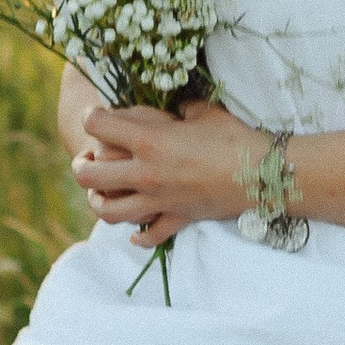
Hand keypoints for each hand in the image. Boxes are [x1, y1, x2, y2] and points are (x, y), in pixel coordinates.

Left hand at [70, 100, 256, 249]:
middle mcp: (146, 173)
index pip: (98, 126)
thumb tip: (175, 110)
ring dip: (98, 203)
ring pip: (109, 211)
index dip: (92, 117)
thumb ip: (180, 109)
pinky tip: (136, 232)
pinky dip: (139, 236)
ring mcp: (159, 200)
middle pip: (90, 175)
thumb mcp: (203, 111)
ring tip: (99, 195)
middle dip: (81, 167)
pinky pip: (149, 235)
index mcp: (149, 140)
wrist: (262, 174)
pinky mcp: (176, 219)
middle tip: (86, 161)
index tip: (95, 116)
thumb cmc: (234, 136)